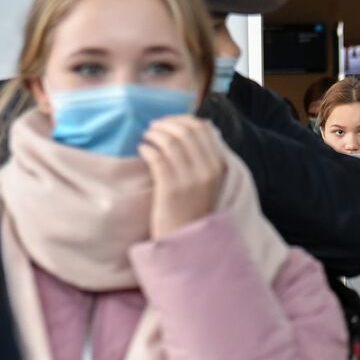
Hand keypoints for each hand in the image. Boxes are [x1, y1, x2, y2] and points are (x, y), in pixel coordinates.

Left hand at [140, 115, 225, 239]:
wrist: (186, 239)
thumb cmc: (191, 208)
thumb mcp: (206, 181)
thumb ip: (202, 158)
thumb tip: (188, 129)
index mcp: (218, 166)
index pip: (201, 129)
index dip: (181, 120)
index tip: (167, 123)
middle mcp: (207, 171)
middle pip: (185, 132)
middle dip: (165, 125)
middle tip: (153, 128)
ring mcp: (189, 180)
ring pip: (170, 142)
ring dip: (154, 135)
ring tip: (146, 138)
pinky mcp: (171, 188)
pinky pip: (157, 157)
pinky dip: (147, 148)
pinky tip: (142, 150)